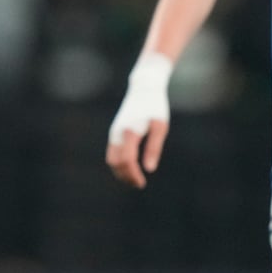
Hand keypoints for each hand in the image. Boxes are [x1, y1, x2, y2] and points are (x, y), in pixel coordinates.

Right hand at [105, 54, 172, 188]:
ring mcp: (114, 132)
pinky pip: (112, 152)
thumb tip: (149, 169)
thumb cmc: (155, 107)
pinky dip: (118, 163)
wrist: (144, 88)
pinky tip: (130, 166)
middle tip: (139, 184)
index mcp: (130, 132)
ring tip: (134, 179)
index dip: (133, 174)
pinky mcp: (115, 131)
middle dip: (125, 176)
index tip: (142, 183)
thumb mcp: (160, 127)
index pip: (127, 160)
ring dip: (120, 171)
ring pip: (111, 158)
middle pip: (115, 162)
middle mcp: (118, 133)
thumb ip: (154, 148)